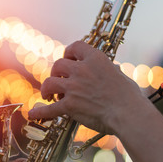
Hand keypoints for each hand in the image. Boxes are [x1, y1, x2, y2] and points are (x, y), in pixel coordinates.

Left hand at [28, 41, 144, 134]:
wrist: (128, 114)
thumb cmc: (129, 97)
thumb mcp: (120, 75)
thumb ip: (108, 71)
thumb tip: (108, 70)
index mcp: (96, 59)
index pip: (75, 47)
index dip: (69, 53)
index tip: (68, 59)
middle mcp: (82, 70)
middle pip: (58, 65)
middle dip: (56, 73)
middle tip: (58, 81)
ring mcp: (74, 87)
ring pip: (49, 83)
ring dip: (47, 89)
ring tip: (48, 96)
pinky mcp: (69, 105)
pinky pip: (49, 109)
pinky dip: (40, 112)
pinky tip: (33, 114)